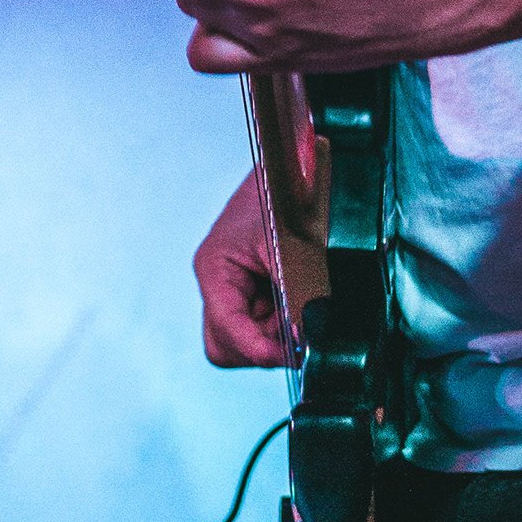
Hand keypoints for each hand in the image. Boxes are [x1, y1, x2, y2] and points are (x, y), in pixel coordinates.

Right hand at [195, 170, 286, 367]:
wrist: (294, 165)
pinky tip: (299, 300)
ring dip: (275, 336)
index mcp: (215, 269)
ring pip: (245, 341)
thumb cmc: (285, 194)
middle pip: (226, 345)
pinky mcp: (254, 290)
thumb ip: (297, 297)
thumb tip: (306, 339)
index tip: (286, 356)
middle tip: (295, 335)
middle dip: (260, 347)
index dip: (255, 349)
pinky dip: (283, 324)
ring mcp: (235, 290)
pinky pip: (263, 325)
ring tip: (300, 305)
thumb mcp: (292, 247)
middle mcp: (219, 284)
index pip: (226, 327)